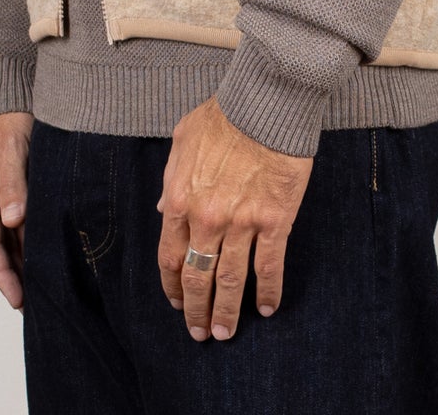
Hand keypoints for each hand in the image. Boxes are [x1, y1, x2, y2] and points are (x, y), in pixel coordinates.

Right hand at [0, 111, 33, 308]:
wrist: (8, 91)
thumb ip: (14, 183)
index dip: (2, 274)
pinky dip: (28, 241)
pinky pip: (18, 222)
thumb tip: (12, 221)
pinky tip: (42, 256)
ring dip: (21, 262)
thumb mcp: (12, 148)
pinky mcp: (12, 188)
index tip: (16, 300)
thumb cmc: (7, 116)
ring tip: (39, 291)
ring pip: (9, 237)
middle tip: (32, 307)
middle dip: (13, 276)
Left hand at [157, 95, 312, 341]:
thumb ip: (172, 180)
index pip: (169, 256)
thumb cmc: (224, 116)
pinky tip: (268, 308)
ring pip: (230, 281)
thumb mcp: (183, 142)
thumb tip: (164, 209)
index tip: (176, 302)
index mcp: (181, 199)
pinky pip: (269, 267)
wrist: (265, 103)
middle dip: (197, 310)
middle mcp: (207, 219)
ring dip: (227, 311)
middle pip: (197, 277)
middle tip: (201, 333)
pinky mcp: (274, 222)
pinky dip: (268, 292)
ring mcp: (241, 223)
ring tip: (226, 333)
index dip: (172, 286)